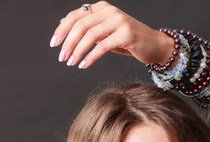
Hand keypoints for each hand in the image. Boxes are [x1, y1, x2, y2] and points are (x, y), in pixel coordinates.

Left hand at [49, 1, 172, 68]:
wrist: (156, 46)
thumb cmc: (129, 41)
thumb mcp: (106, 33)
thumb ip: (88, 28)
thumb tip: (63, 25)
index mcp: (102, 8)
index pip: (75, 16)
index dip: (62, 30)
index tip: (54, 44)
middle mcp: (110, 11)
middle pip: (80, 25)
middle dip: (68, 43)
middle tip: (62, 57)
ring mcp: (119, 21)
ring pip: (90, 35)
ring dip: (77, 51)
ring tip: (71, 62)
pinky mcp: (126, 34)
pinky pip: (102, 46)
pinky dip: (90, 57)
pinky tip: (84, 65)